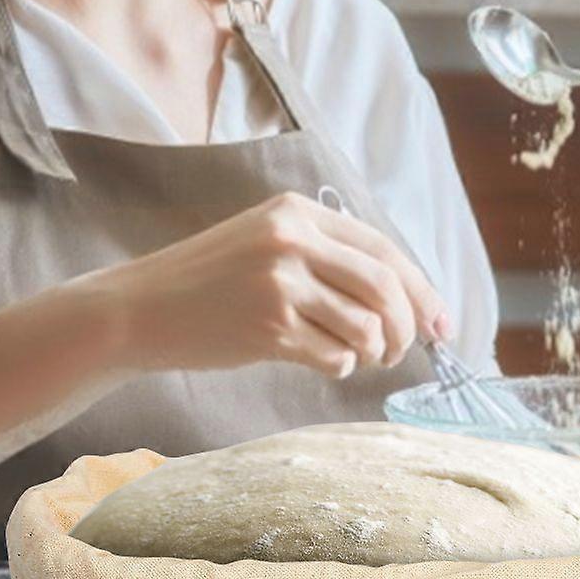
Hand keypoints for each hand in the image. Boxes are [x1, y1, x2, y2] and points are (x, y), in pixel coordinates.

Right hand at [95, 192, 450, 379]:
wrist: (138, 309)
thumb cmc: (211, 283)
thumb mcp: (268, 243)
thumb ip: (329, 256)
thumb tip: (408, 298)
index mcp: (299, 212)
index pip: (385, 250)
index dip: (422, 291)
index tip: (441, 324)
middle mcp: (292, 239)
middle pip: (385, 287)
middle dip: (405, 327)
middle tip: (398, 351)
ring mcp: (279, 282)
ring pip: (365, 325)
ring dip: (373, 352)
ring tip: (358, 357)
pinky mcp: (267, 325)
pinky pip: (334, 355)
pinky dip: (340, 366)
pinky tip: (321, 361)